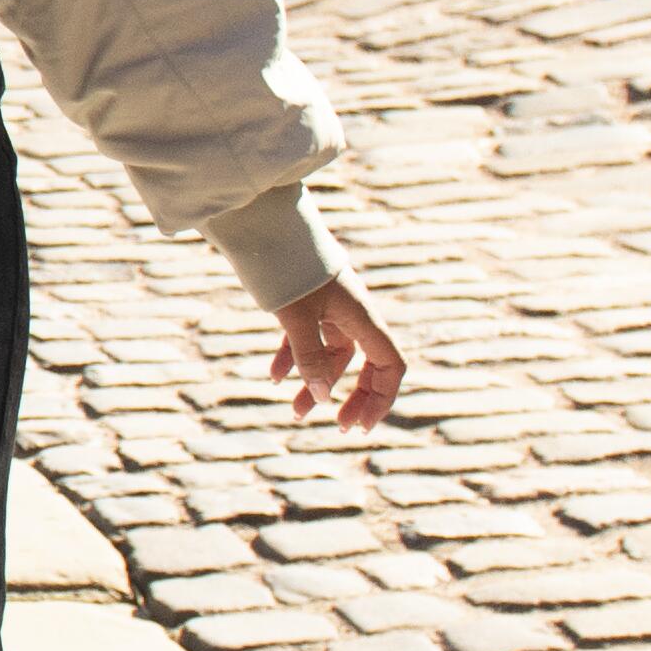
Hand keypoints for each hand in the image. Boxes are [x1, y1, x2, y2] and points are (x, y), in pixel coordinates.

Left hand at [273, 272, 407, 427]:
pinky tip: (275, 377)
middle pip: (366, 365)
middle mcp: (351, 313)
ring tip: (295, 413)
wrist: (261, 222)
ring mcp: (329, 308)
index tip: (360, 426)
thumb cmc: (284, 265)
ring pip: (331, 355)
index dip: (381, 397)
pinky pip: (307, 338)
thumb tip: (322, 397)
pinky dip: (294, 359)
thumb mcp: (295, 315)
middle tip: (337, 428)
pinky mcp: (305, 302)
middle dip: (354, 397)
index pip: (389, 365)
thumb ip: (309, 356)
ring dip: (316, 383)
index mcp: (361, 315)